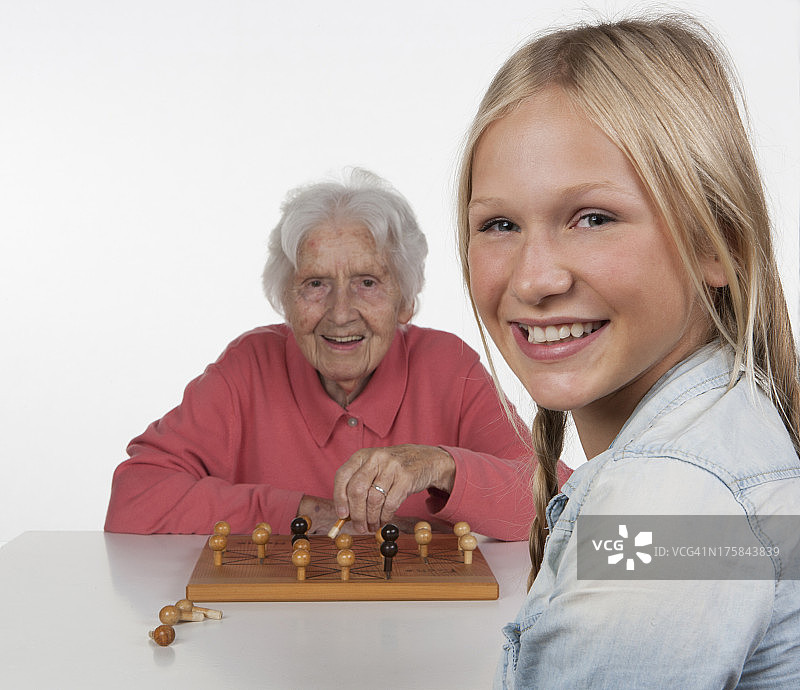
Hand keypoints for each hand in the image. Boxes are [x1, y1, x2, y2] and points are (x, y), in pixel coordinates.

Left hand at [332, 444, 455, 533]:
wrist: (426, 459)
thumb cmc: (395, 468)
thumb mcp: (374, 468)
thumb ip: (359, 485)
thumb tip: (345, 515)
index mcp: (363, 455)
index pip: (343, 476)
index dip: (339, 498)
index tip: (342, 515)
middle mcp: (376, 458)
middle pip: (357, 490)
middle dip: (356, 514)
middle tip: (358, 527)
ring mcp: (392, 467)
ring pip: (373, 500)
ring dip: (371, 518)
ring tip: (371, 526)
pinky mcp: (406, 478)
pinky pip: (390, 504)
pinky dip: (385, 517)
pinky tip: (383, 520)